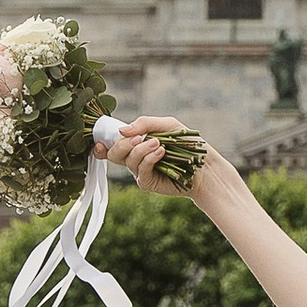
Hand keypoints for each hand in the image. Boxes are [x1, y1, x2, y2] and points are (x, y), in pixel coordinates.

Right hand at [102, 113, 219, 193]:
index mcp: (136, 144)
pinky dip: (149, 159)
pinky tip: (161, 152)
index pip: (112, 145)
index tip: (101, 142)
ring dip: (141, 149)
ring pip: (128, 161)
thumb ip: (144, 124)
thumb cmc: (188, 144)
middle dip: (123, 144)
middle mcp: (135, 159)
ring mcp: (140, 172)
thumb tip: (122, 131)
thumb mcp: (167, 125)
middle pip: (114, 154)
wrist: (205, 164)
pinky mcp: (148, 183)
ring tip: (159, 144)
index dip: (102, 144)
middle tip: (140, 138)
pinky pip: (141, 171)